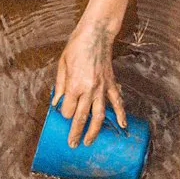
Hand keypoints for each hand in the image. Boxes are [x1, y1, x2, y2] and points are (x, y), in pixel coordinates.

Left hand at [54, 17, 126, 147]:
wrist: (96, 33)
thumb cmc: (76, 46)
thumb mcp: (62, 63)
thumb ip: (60, 85)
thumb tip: (56, 103)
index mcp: (75, 84)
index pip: (68, 109)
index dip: (63, 114)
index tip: (62, 115)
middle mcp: (89, 89)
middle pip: (82, 117)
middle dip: (76, 133)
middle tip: (72, 145)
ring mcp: (102, 87)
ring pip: (99, 115)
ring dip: (94, 131)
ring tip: (89, 142)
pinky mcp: (111, 83)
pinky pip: (117, 101)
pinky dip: (121, 114)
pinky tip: (122, 126)